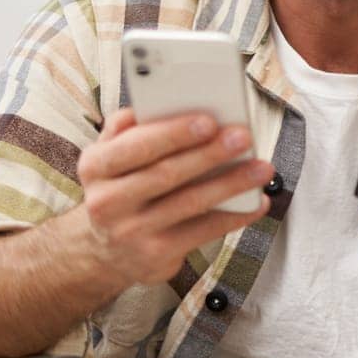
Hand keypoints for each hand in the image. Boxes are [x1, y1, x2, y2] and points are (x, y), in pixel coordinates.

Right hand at [73, 108, 272, 289]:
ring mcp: (131, 232)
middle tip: (243, 137)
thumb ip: (126, 128)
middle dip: (209, 154)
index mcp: (95, 166)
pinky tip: (257, 202)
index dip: (173, 134)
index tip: (209, 120)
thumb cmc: (119, 189)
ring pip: (189, 203)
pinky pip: (203, 232)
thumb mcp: (108, 156)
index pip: (135, 146)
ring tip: (261, 168)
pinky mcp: (156, 254)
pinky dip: (235, 216)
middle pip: (166, 174)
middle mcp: (107, 202)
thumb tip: (157, 103)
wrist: (103, 251)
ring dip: (231, 184)